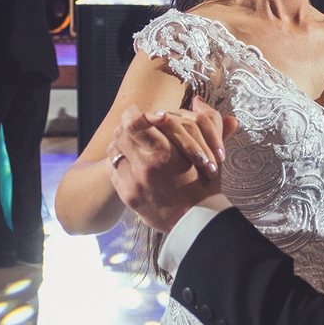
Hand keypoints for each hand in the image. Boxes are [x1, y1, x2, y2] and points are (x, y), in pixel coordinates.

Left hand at [107, 97, 237, 232]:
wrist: (197, 223)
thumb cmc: (206, 185)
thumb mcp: (211, 152)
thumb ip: (207, 122)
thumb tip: (198, 101)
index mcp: (165, 153)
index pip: (135, 122)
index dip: (134, 114)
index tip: (139, 112)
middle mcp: (145, 167)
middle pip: (121, 134)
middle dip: (126, 126)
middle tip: (132, 123)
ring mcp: (134, 182)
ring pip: (114, 150)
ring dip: (120, 142)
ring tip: (130, 141)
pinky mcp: (127, 195)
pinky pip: (112, 170)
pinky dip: (118, 161)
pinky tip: (128, 159)